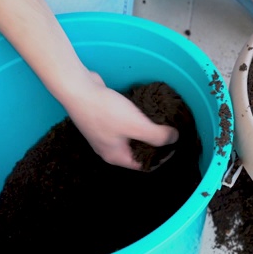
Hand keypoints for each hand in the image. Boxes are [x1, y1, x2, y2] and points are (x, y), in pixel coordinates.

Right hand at [63, 71, 178, 169]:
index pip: (144, 165)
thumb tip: (175, 138)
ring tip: (160, 122)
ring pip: (131, 138)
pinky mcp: (102, 120)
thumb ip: (158, 136)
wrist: (77, 88)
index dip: (162, 158)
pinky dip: (135, 121)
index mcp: (116, 157)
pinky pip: (123, 125)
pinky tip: (144, 111)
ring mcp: (104, 135)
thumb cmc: (105, 111)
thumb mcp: (136, 125)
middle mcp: (109, 149)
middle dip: (154, 144)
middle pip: (137, 152)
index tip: (174, 145)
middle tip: (170, 132)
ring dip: (145, 131)